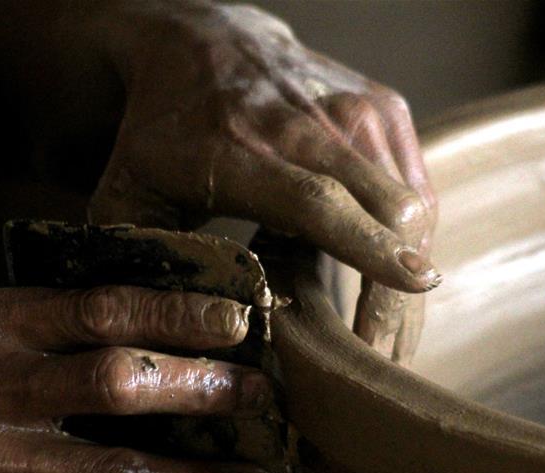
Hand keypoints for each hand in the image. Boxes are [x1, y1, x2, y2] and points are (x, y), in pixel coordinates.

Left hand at [0, 0, 438, 364]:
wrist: (206, 43)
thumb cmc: (164, 128)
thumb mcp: (126, 190)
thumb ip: (135, 256)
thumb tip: (156, 329)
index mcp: (240, 150)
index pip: (318, 202)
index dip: (368, 249)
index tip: (409, 289)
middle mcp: (308, 125)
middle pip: (386, 210)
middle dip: (397, 292)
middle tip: (381, 357)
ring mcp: (356, 111)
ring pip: (413, 204)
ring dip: (409, 270)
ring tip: (387, 328)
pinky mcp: (385, 109)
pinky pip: (418, 186)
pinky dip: (412, 237)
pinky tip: (388, 274)